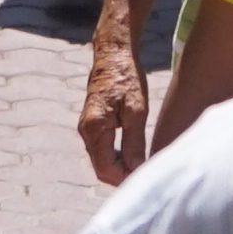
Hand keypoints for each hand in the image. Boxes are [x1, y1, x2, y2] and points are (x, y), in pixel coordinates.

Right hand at [77, 3, 148, 183]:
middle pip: (102, 168)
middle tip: (148, 175)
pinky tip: (134, 155)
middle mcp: (85, 132)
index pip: (105, 169)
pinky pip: (103, 150)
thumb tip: (136, 169)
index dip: (124, 179)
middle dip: (122, 176)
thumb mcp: (136, 111)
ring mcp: (87, 128)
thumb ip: (134, 143)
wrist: (114, 54)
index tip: (146, 178)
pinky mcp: (93, 124)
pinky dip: (117, 157)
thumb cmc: (127, 78)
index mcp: (94, 128)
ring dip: (120, 167)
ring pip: (102, 160)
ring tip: (144, 166)